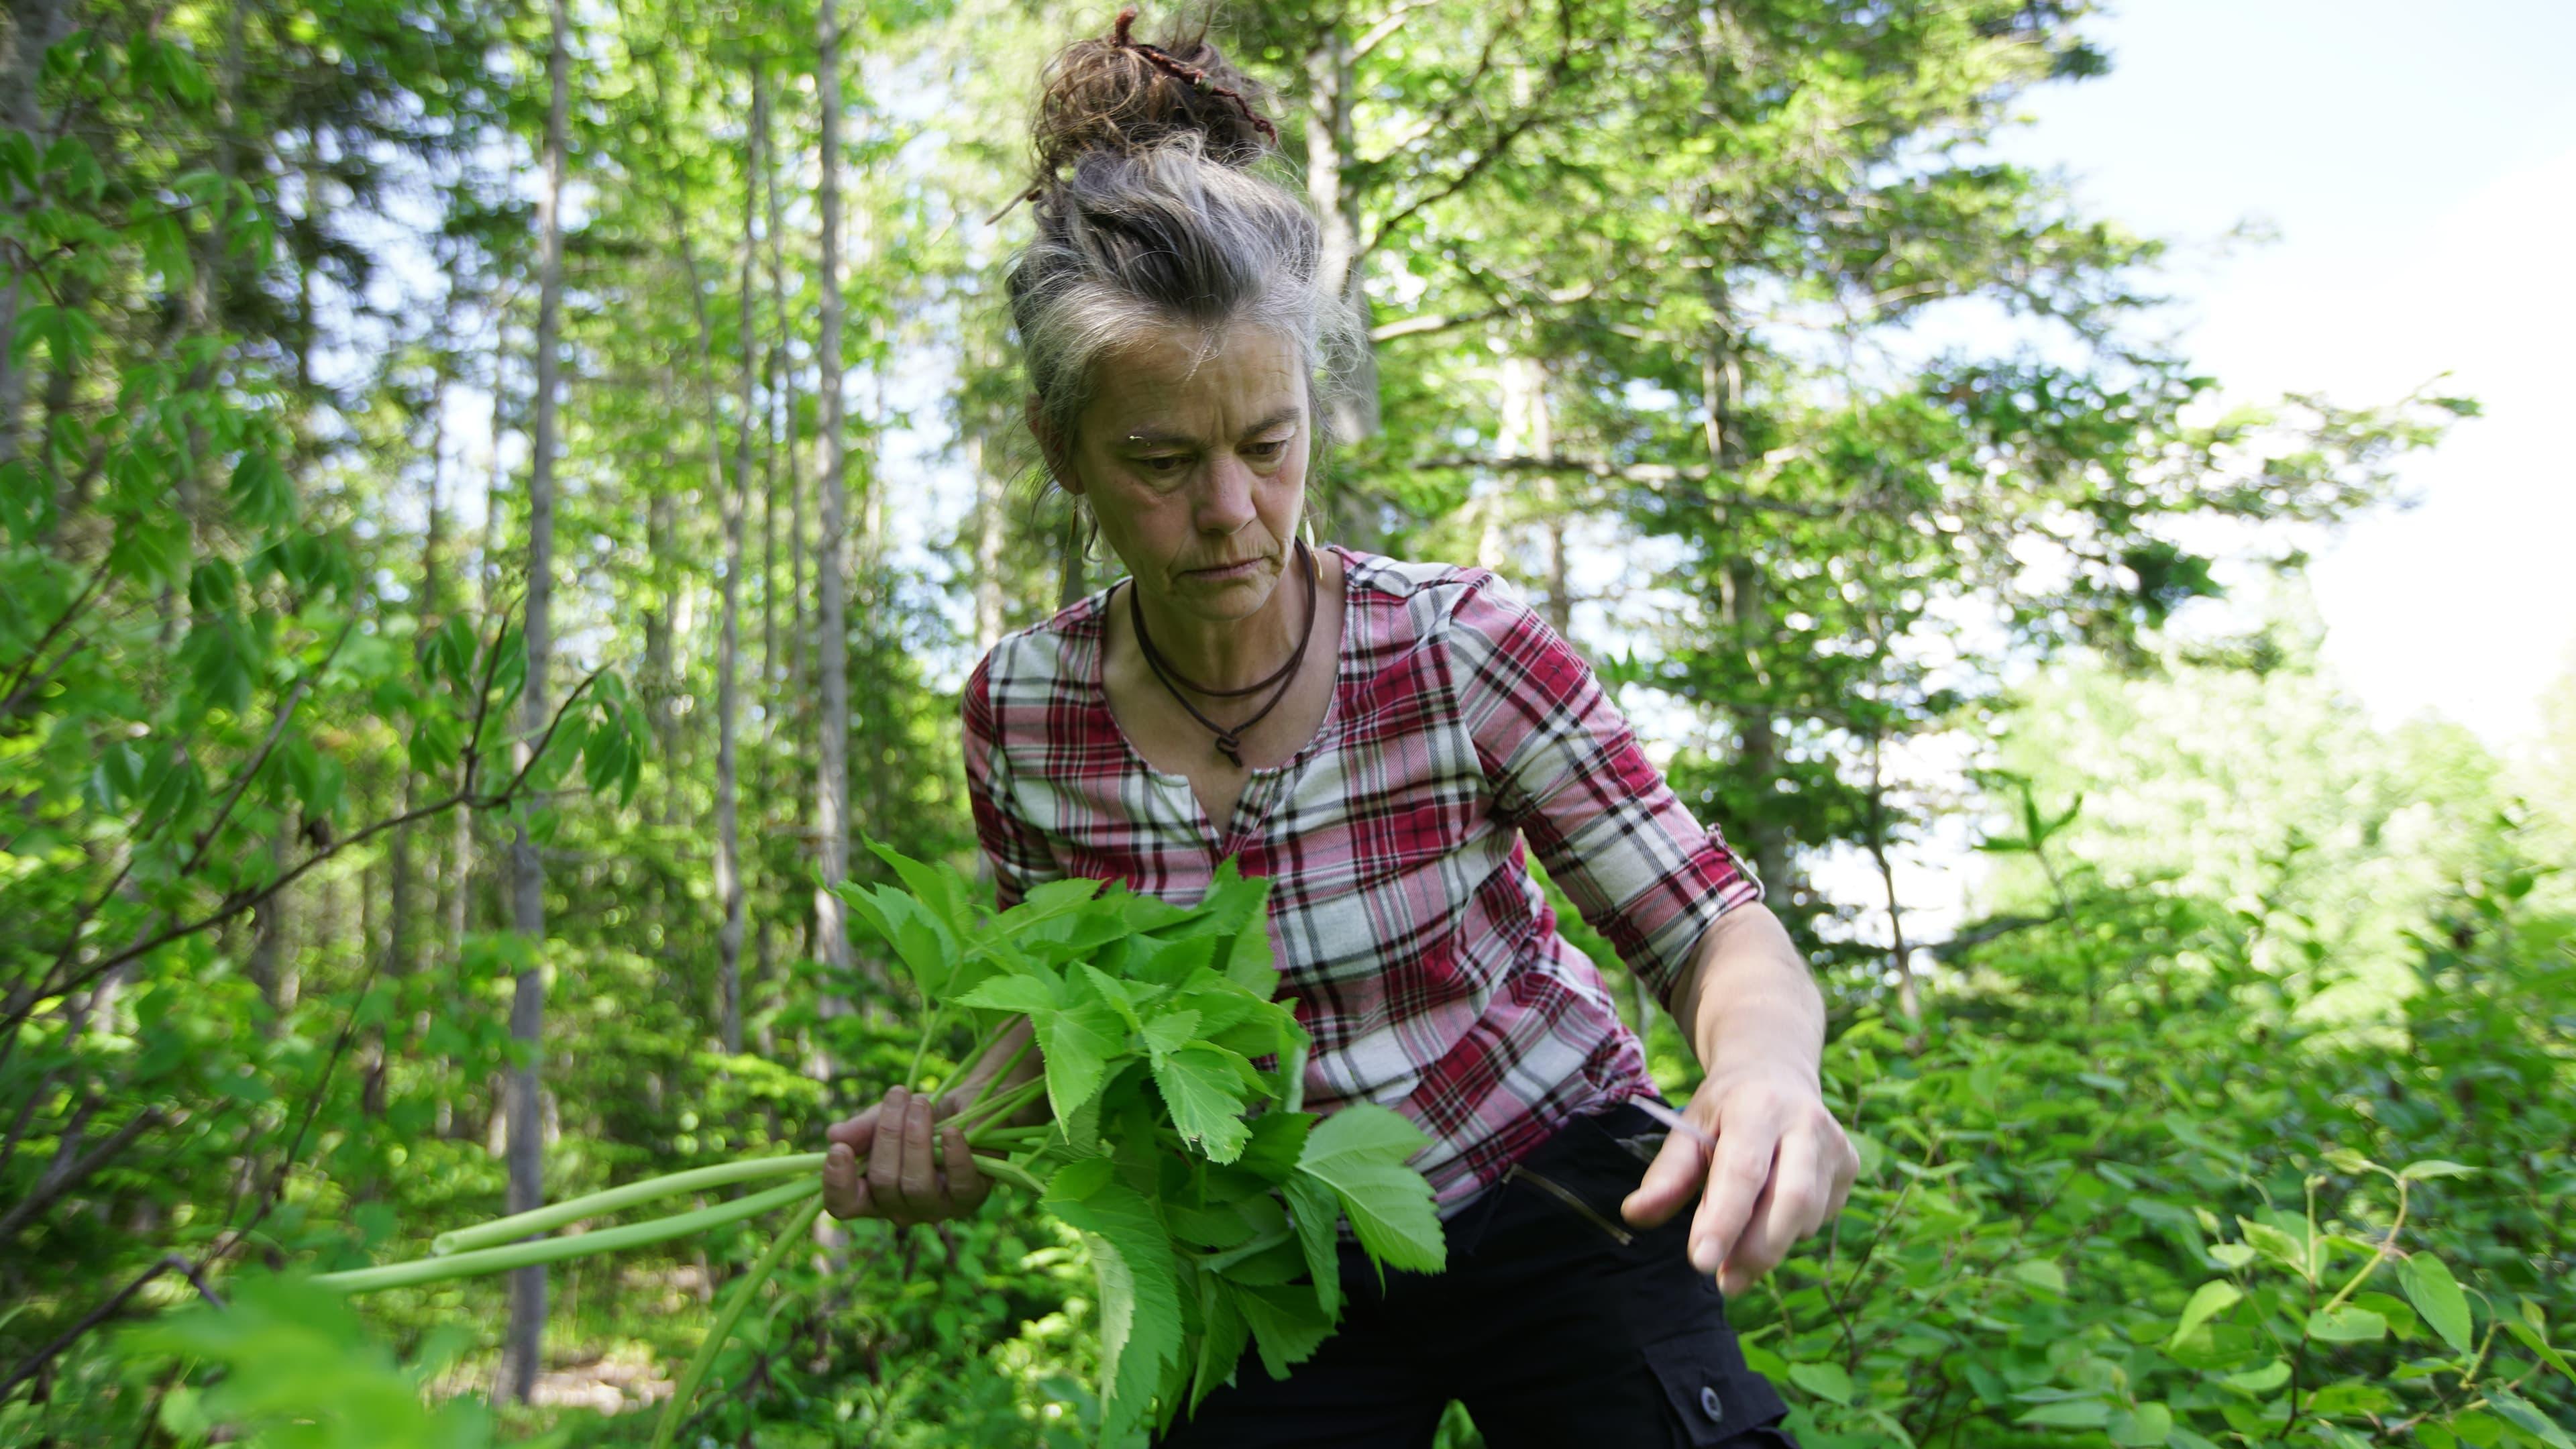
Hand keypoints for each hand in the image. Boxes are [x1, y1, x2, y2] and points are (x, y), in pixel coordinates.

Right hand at [821, 1085, 989, 1226]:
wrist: (970, 1106)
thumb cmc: (921, 1119)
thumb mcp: (888, 1116)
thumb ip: (862, 1129)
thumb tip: (834, 1136)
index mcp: (873, 1195)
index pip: (845, 1205)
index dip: (837, 1183)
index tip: (839, 1149)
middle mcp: (901, 1210)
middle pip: (883, 1182)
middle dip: (887, 1134)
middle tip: (898, 1094)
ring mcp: (936, 1208)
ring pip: (916, 1183)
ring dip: (916, 1138)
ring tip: (921, 1104)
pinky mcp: (970, 1198)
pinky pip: (959, 1182)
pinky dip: (954, 1154)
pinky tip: (952, 1131)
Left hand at [1618, 1063, 1858, 1297]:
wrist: (1775, 1073)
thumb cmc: (1724, 1111)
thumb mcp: (1688, 1129)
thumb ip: (1666, 1176)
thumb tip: (1634, 1215)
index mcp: (1757, 1104)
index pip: (1743, 1171)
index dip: (1724, 1220)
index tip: (1701, 1262)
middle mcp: (1806, 1121)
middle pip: (1792, 1200)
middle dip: (1757, 1250)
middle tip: (1724, 1281)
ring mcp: (1835, 1143)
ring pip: (1808, 1216)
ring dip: (1769, 1244)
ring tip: (1738, 1243)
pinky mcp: (1851, 1166)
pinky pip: (1821, 1218)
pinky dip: (1789, 1230)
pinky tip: (1770, 1210)